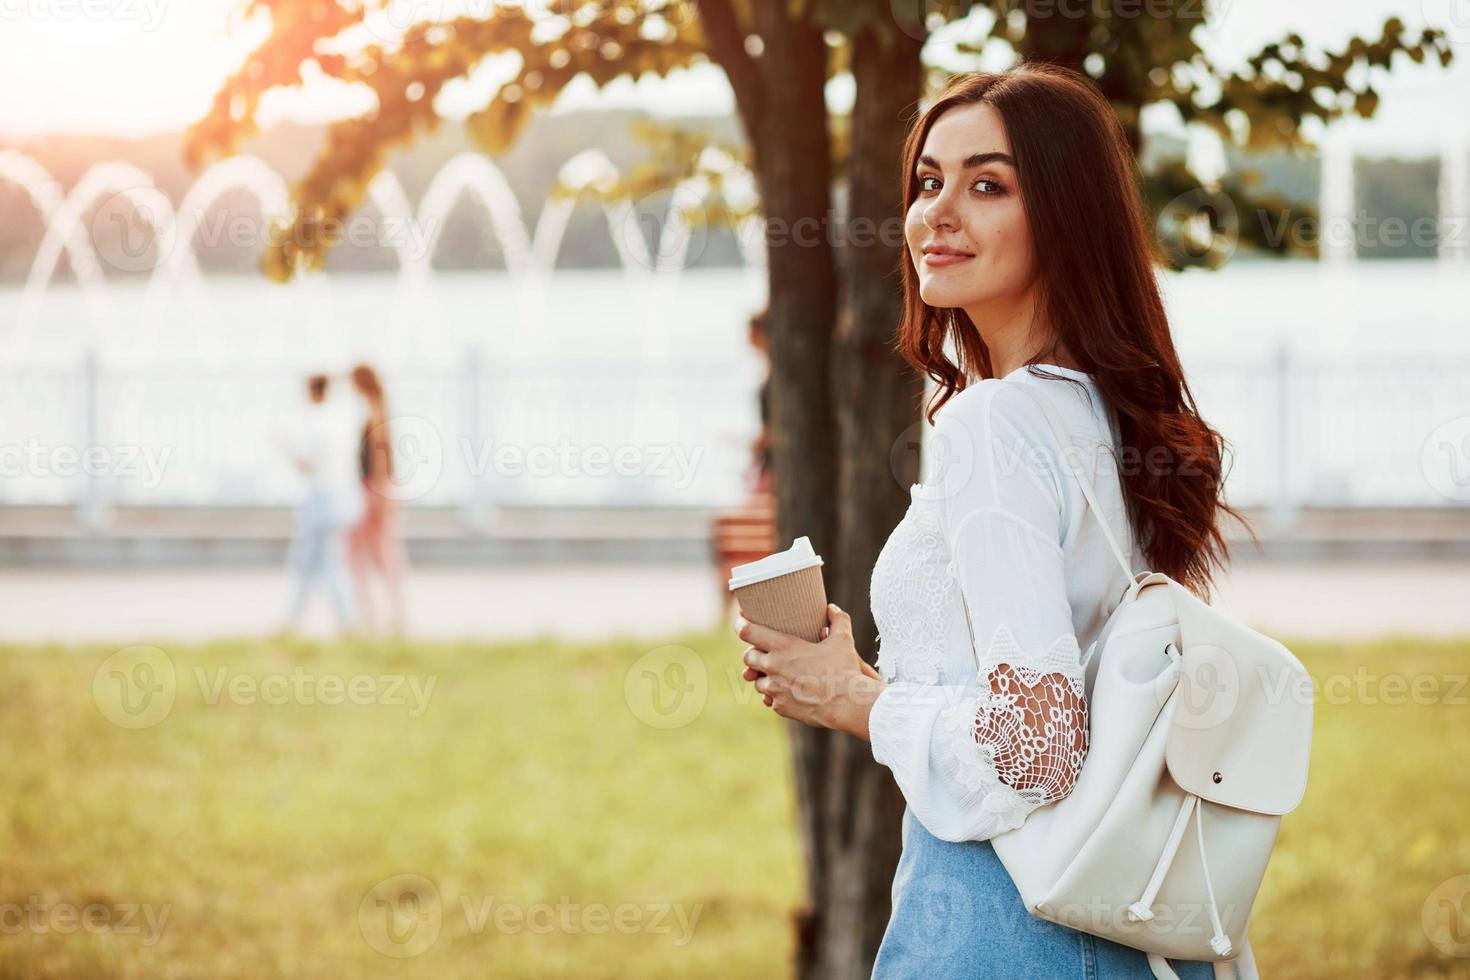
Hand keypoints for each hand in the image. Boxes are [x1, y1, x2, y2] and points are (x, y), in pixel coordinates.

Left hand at [735, 603, 884, 738]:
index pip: (748, 632)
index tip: (740, 621)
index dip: (741, 624)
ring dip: (764, 677)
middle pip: (748, 658)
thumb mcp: (843, 640)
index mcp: (784, 647)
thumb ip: (838, 620)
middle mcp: (773, 668)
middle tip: (762, 652)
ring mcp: (775, 689)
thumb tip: (832, 608)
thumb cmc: (844, 670)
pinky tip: (786, 692)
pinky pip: (769, 699)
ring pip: (757, 681)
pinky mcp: (780, 707)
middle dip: (753, 654)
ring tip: (777, 674)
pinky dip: (775, 695)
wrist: (848, 705)